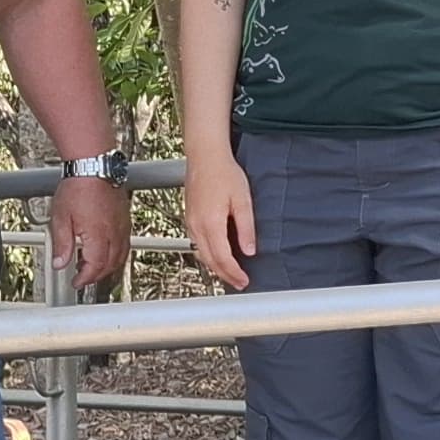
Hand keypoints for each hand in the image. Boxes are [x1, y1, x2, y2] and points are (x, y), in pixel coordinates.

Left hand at [48, 175, 128, 295]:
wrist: (93, 167)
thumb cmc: (77, 187)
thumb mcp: (60, 218)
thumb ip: (61, 244)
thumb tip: (60, 263)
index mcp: (97, 235)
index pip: (95, 267)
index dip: (85, 278)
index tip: (77, 282)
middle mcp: (114, 233)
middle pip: (110, 265)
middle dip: (96, 275)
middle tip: (83, 276)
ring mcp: (122, 226)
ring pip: (121, 256)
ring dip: (108, 266)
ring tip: (93, 267)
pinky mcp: (125, 219)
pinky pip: (125, 244)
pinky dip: (117, 254)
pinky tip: (107, 251)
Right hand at [182, 152, 254, 290]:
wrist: (205, 157)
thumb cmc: (224, 173)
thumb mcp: (243, 200)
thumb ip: (246, 227)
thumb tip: (249, 250)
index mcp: (211, 223)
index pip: (222, 258)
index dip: (234, 273)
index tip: (245, 281)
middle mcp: (196, 226)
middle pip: (209, 260)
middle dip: (225, 275)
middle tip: (240, 283)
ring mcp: (191, 223)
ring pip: (201, 254)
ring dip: (216, 267)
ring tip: (231, 274)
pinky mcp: (190, 218)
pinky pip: (197, 244)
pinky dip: (208, 255)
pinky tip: (218, 255)